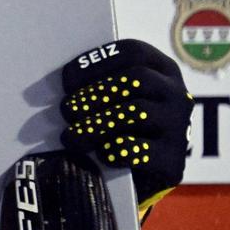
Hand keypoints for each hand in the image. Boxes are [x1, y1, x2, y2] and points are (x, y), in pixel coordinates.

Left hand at [59, 39, 190, 212]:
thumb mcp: (109, 102)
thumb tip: (50, 85)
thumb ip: (93, 87)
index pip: (133, 51)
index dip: (97, 62)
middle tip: (66, 109)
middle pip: (137, 79)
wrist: (137, 177)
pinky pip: (143, 151)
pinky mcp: (174, 162)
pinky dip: (117, 150)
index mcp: (161, 70)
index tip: (67, 79)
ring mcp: (179, 127)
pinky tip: (100, 153)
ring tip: (70, 136)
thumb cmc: (116, 128)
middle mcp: (177, 94)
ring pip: (137, 112)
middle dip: (96, 92)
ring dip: (97, 123)